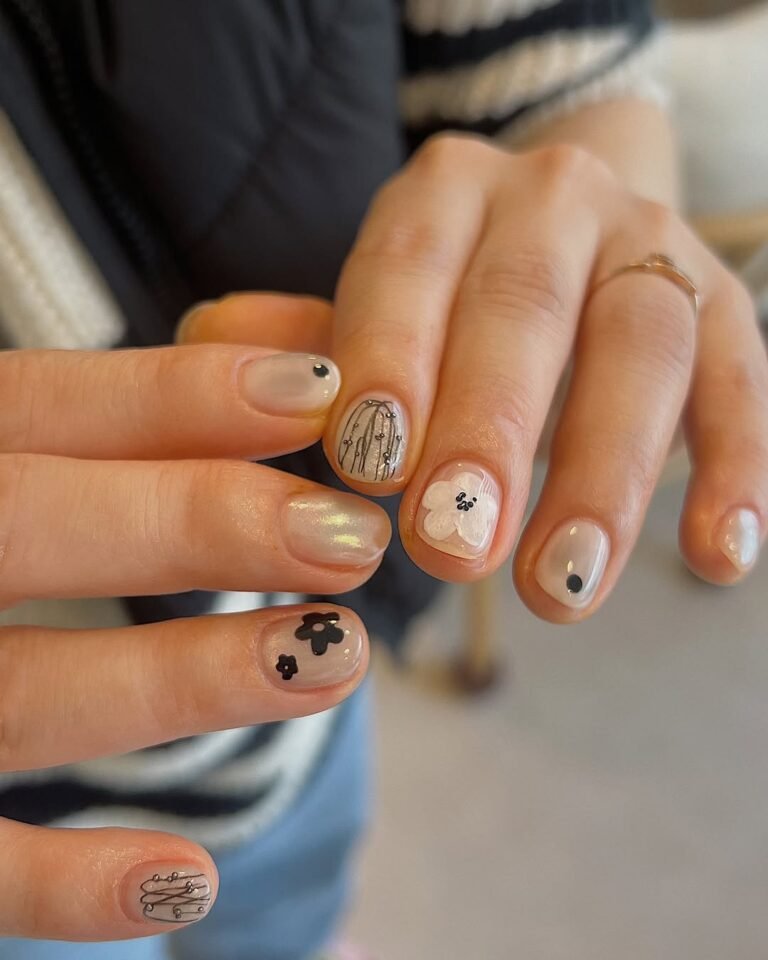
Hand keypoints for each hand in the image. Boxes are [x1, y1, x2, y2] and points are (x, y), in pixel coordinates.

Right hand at [0, 344, 388, 938]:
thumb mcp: (20, 460)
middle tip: (350, 536)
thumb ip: (130, 419)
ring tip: (334, 659)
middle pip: (27, 522)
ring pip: (19, 690)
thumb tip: (298, 372)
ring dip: (181, 678)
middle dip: (193, 521)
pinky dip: (64, 883)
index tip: (315, 395)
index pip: (38, 408)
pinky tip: (189, 878)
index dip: (174, 397)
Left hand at [182, 135, 767, 622]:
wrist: (572, 234)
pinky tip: (714, 558)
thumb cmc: (450, 296)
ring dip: (603, 473)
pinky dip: (733, 468)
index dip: (390, 365)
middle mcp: (554, 201)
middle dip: (490, 433)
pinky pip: (743, 382)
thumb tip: (206, 348)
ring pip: (641, 348)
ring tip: (561, 585)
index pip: (406, 270)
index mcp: (444, 197)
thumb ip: (303, 336)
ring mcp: (651, 247)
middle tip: (454, 549)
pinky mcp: (725, 310)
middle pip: (526, 309)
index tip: (372, 476)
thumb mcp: (373, 305)